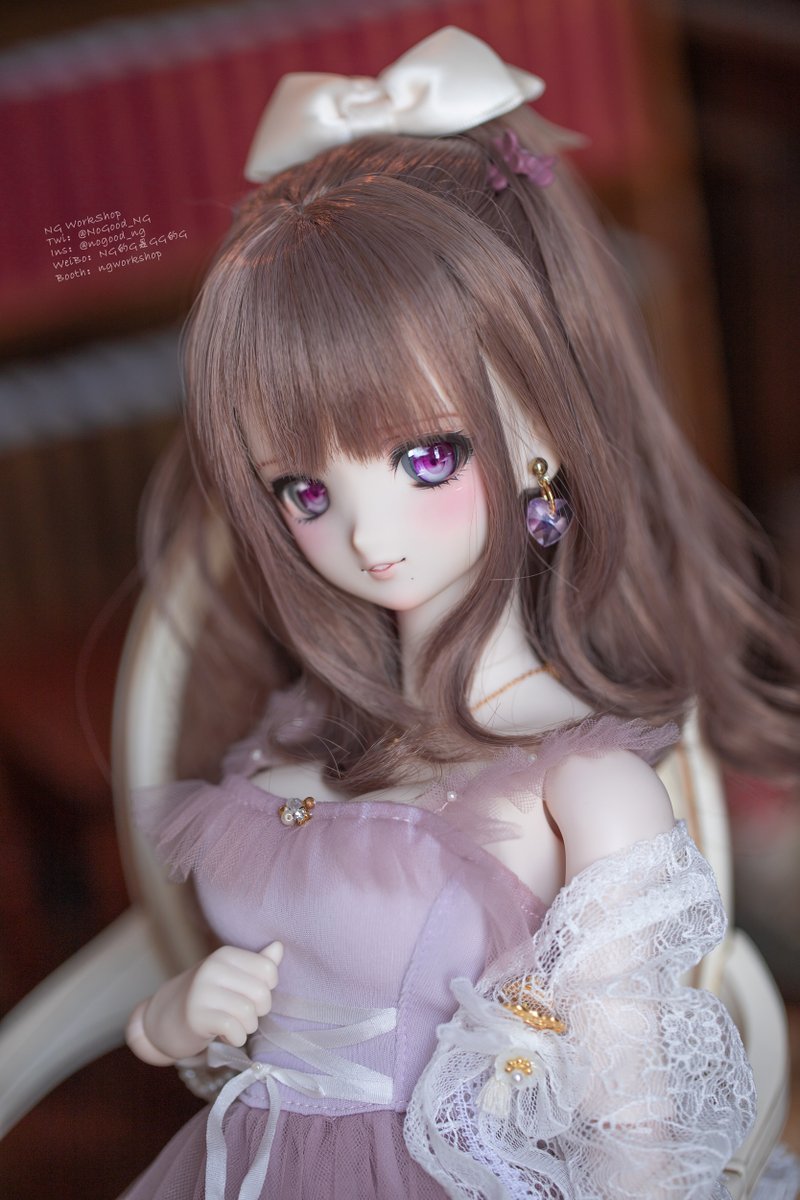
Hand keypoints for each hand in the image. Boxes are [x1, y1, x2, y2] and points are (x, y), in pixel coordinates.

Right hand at [129, 941, 282, 1062]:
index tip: (250, 995)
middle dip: (258, 1012)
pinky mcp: (196, 1017)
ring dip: (247, 1027)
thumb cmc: (207, 998)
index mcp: (225, 954)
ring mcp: (202, 992)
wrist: (164, 1021)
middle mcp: (213, 968)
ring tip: (233, 1025)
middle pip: (262, 993)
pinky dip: (237, 1038)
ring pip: (250, 1014)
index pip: (268, 969)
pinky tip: (226, 1036)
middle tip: (241, 1015)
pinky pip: (235, 1030)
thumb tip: (279, 947)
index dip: (266, 988)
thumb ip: (257, 963)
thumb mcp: (231, 977)